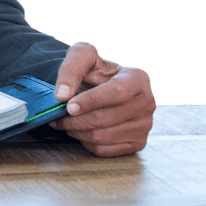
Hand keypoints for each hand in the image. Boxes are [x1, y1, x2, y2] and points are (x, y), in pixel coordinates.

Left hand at [49, 41, 154, 156]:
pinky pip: (104, 150)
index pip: (116, 92)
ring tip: (66, 122)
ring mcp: (144, 125)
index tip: (69, 106)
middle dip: (75, 120)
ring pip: (102, 137)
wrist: (101, 87)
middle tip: (58, 116)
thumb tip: (62, 95)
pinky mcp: (137, 143)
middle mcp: (146, 102)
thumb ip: (72, 68)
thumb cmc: (95, 70)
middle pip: (105, 118)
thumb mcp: (83, 56)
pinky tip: (80, 130)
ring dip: (77, 131)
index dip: (90, 101)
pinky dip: (85, 142)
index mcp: (138, 78)